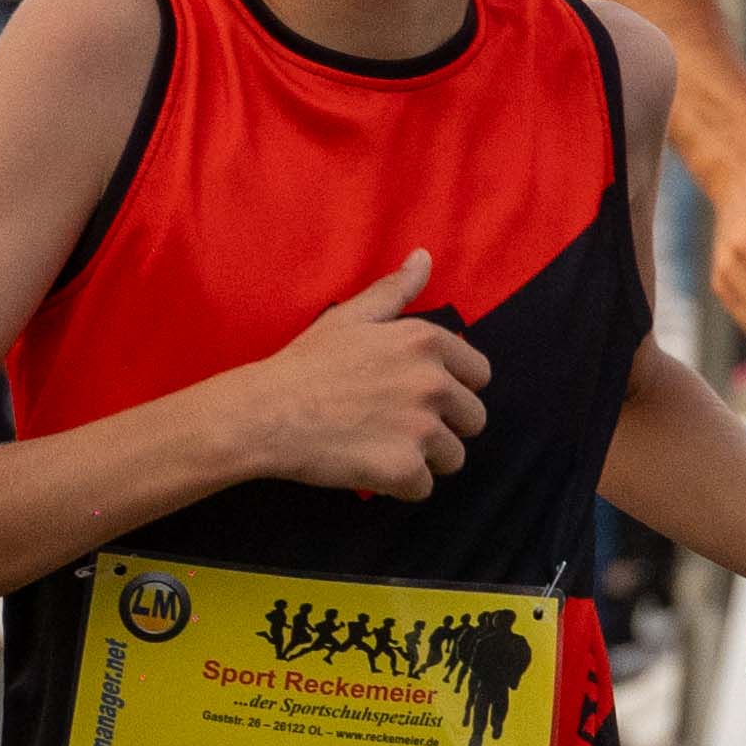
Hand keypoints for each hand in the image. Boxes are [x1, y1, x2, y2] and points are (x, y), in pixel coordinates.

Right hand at [212, 251, 488, 497]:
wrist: (265, 413)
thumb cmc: (305, 363)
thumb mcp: (351, 317)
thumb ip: (395, 290)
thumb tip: (425, 257)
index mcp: (425, 342)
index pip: (480, 375)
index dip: (453, 388)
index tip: (418, 395)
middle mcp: (433, 383)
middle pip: (473, 420)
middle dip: (443, 426)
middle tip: (398, 425)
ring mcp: (420, 429)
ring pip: (452, 457)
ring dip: (424, 458)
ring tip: (381, 446)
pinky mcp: (403, 469)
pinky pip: (423, 488)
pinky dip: (400, 485)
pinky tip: (369, 467)